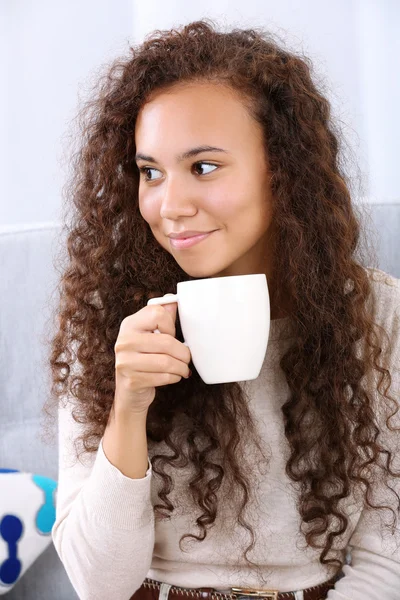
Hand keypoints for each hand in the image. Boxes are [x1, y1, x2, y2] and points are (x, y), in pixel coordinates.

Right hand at [113, 296, 190, 413]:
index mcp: (129, 324)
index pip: (157, 314)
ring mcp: (125, 362)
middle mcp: (124, 341)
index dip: (171, 325)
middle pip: (166, 342)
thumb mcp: (149, 335)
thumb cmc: (143, 359)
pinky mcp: (132, 381)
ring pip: (166, 362)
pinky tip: (174, 376)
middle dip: (184, 353)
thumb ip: (161, 317)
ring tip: (183, 369)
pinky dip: (174, 377)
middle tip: (187, 358)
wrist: (129, 392)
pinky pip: (163, 377)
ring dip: (181, 367)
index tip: (173, 335)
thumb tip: (174, 299)